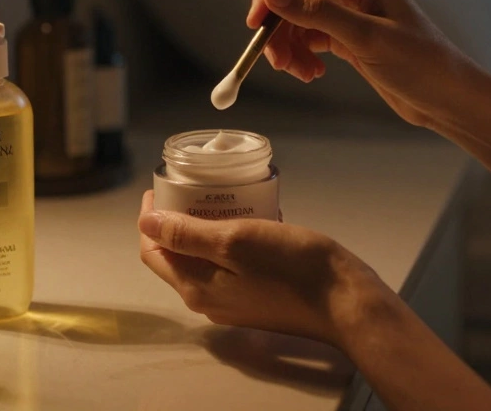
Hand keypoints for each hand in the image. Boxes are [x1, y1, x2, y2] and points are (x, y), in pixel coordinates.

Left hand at [137, 190, 387, 346]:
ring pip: (203, 260)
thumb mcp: (235, 241)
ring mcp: (234, 303)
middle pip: (176, 257)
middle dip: (175, 221)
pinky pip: (229, 266)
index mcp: (195, 288)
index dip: (150, 219)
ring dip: (204, 229)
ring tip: (219, 198)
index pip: (153, 252)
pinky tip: (249, 219)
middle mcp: (208, 301)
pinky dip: (229, 241)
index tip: (161, 187)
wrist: (345, 303)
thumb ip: (187, 235)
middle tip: (190, 187)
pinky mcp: (257, 299)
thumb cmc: (291, 267)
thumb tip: (145, 224)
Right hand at [247, 0, 472, 127]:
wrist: (448, 98)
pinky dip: (303, 55)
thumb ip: (317, 12)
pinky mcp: (349, 37)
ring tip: (300, 73)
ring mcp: (350, 13)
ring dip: (290, 46)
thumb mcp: (366, 37)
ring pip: (299, 20)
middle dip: (280, 27)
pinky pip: (310, 38)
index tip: (256, 23)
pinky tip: (312, 73)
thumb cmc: (420, 63)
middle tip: (276, 61)